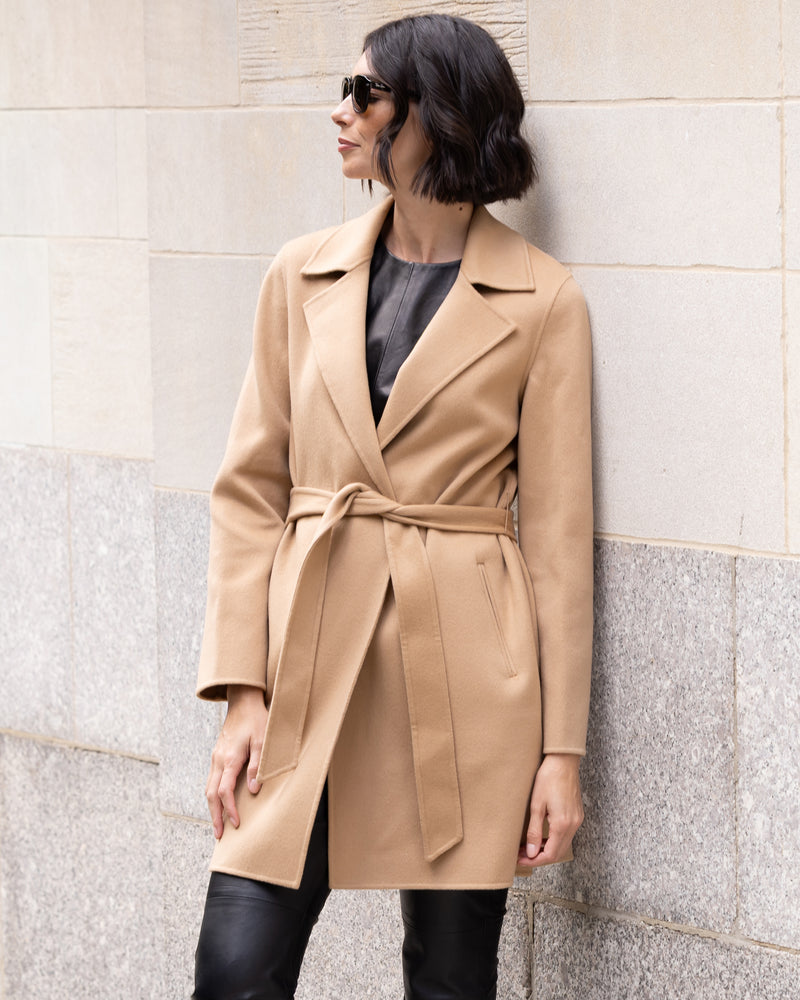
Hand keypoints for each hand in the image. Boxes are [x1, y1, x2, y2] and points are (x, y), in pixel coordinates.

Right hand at [205, 685, 267, 838]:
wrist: (243, 701)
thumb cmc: (256, 719)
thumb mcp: (262, 741)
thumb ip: (257, 765)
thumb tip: (254, 790)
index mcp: (229, 758)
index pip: (224, 791)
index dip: (229, 810)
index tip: (236, 824)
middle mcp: (218, 760)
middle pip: (210, 794)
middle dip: (214, 816)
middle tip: (218, 836)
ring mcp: (216, 757)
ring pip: (208, 788)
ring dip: (212, 808)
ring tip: (217, 824)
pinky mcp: (217, 755)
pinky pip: (211, 780)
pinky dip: (212, 796)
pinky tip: (218, 802)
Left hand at [516, 753, 583, 867]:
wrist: (563, 762)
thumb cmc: (548, 779)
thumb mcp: (536, 805)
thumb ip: (534, 831)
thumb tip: (531, 853)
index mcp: (562, 825)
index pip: (550, 854)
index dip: (534, 861)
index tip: (520, 859)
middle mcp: (573, 825)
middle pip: (557, 853)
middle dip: (539, 857)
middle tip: (521, 855)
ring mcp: (577, 820)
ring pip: (562, 845)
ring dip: (546, 849)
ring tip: (528, 846)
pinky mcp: (577, 815)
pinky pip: (566, 835)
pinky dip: (553, 840)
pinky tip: (541, 836)